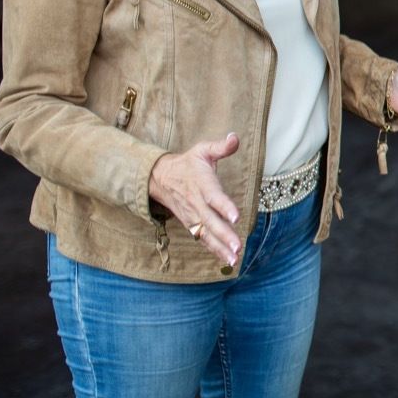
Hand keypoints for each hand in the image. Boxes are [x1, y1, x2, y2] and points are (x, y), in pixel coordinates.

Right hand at [149, 132, 242, 264]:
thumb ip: (221, 147)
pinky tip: (229, 260)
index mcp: (202, 184)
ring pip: (206, 234)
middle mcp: (196, 203)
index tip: (236, 217)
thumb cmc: (188, 164)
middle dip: (224, 235)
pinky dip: (215, 250)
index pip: (214, 197)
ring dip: (220, 247)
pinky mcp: (191, 224)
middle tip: (237, 246)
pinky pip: (203, 239)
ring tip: (235, 258)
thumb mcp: (202, 150)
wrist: (160, 178)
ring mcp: (192, 216)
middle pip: (210, 221)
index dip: (224, 207)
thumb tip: (236, 137)